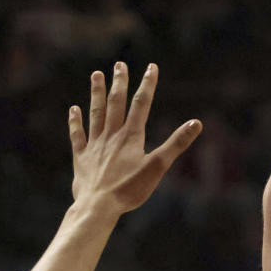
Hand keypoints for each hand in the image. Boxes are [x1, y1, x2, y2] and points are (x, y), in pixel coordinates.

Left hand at [69, 62, 201, 214]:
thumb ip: (176, 143)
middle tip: (120, 65)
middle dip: (119, 83)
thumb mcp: (158, 167)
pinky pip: (78, 136)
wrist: (99, 206)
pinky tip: (74, 110)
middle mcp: (111, 136)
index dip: (148, 84)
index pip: (141, 104)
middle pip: (116, 103)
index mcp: (131, 136)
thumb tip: (196, 123)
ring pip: (96, 113)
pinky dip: (75, 122)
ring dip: (97, 94)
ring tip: (96, 75)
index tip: (151, 67)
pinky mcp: (81, 158)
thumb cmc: (129, 189)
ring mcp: (94, 145)